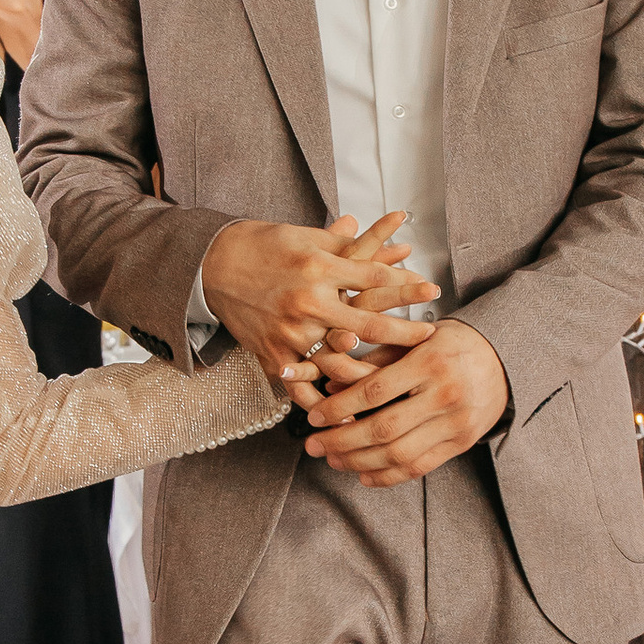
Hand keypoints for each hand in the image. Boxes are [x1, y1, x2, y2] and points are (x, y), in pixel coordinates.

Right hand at [202, 213, 437, 391]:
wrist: (211, 266)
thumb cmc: (262, 244)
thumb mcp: (304, 236)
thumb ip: (343, 242)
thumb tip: (380, 229)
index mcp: (318, 268)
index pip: (373, 278)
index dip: (405, 285)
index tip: (432, 290)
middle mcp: (307, 303)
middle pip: (367, 324)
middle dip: (403, 333)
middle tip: (431, 339)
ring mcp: (290, 333)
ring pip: (339, 363)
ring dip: (371, 373)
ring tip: (398, 380)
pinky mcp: (273, 354)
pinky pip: (302, 386)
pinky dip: (323, 403)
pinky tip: (347, 414)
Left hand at [301, 320, 510, 484]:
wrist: (504, 359)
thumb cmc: (452, 344)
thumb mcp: (416, 337)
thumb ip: (377, 359)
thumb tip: (330, 384)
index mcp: (429, 362)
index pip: (375, 391)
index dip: (339, 408)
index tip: (314, 416)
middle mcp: (445, 394)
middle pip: (383, 429)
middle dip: (341, 441)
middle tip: (313, 445)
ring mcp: (456, 423)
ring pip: (399, 454)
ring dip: (359, 462)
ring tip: (333, 460)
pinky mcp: (461, 443)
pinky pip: (420, 467)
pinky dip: (388, 476)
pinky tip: (364, 475)